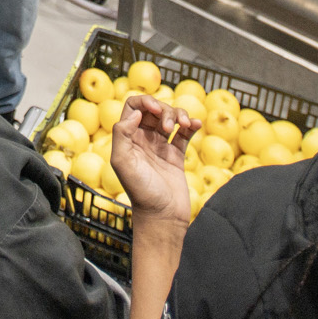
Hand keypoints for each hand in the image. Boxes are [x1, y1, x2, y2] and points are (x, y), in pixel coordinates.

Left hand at [110, 94, 200, 226]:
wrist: (162, 216)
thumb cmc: (140, 191)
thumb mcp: (123, 162)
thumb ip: (122, 135)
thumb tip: (135, 112)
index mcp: (128, 138)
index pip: (134, 107)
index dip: (145, 102)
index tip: (156, 110)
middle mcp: (143, 140)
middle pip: (154, 110)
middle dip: (165, 110)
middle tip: (169, 126)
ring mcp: (161, 147)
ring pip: (170, 118)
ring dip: (179, 115)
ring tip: (184, 125)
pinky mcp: (177, 156)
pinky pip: (184, 133)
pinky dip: (191, 125)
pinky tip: (195, 125)